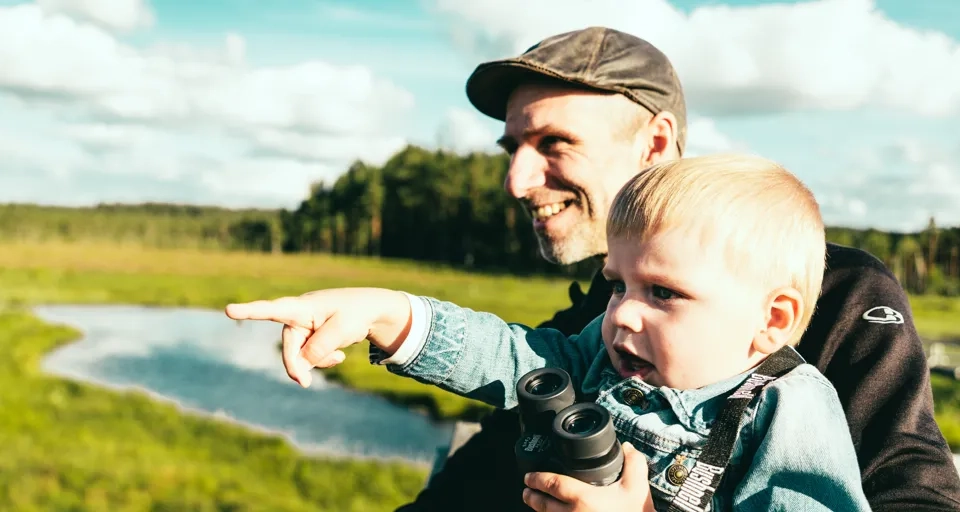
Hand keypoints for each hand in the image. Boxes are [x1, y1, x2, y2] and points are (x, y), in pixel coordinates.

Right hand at [224, 287, 411, 387]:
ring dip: (316, 361)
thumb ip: (319, 347)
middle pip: (288, 345)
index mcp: (302, 306)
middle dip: (296, 364)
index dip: (250, 311)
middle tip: (306, 383)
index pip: (272, 309)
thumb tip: (301, 364)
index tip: (229, 310)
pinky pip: (309, 356)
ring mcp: (304, 327)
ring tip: (339, 356)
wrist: (372, 310)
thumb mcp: (342, 330)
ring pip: (300, 353)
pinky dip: (322, 360)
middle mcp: (298, 316)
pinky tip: (340, 356)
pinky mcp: (311, 337)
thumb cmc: (356, 313)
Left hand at [522, 442, 654, 511]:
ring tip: (533, 502)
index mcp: (583, 499)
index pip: (552, 485)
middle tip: (526, 489)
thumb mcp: (638, 489)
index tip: (529, 476)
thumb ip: (634, 464)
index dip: (538, 479)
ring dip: (538, 510)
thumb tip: (627, 447)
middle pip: (543, 505)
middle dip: (532, 496)